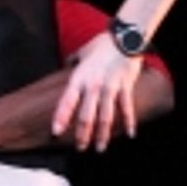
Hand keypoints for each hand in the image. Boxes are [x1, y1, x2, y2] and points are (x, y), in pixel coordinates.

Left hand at [52, 35, 140, 151]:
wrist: (124, 37)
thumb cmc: (102, 44)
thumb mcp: (82, 53)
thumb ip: (72, 62)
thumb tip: (66, 65)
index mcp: (79, 78)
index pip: (67, 102)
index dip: (61, 118)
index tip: (56, 132)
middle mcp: (93, 85)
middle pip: (86, 116)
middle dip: (82, 135)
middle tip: (80, 148)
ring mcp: (110, 87)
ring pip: (105, 117)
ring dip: (103, 135)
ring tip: (100, 148)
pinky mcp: (125, 87)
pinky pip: (127, 108)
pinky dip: (129, 122)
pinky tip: (130, 134)